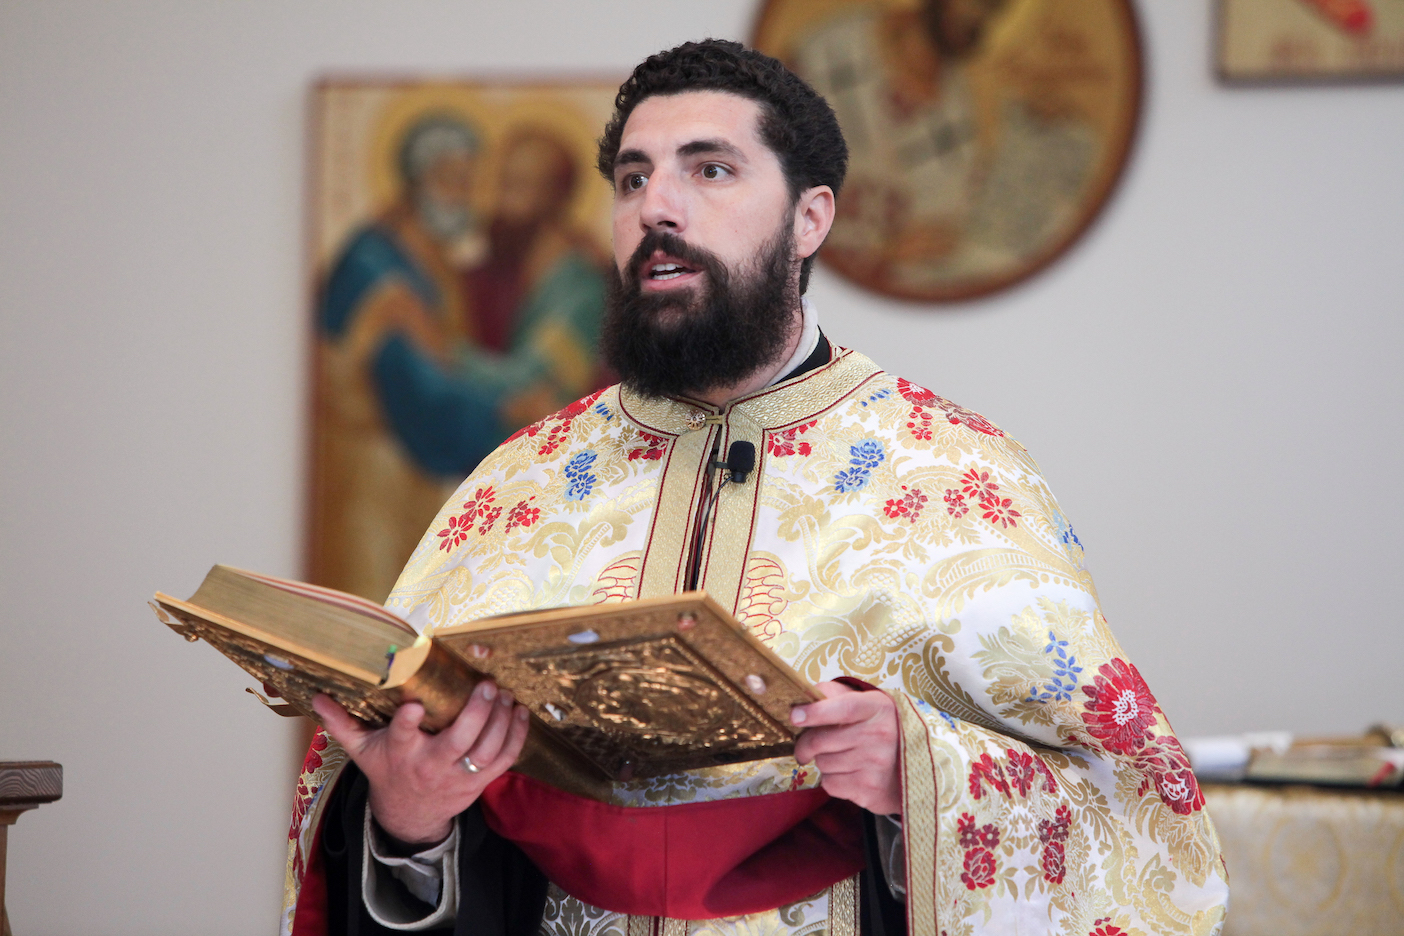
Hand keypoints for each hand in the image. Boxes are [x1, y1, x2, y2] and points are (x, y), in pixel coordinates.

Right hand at [312, 681, 529, 844]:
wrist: (409, 815)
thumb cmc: (387, 771)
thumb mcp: (361, 750)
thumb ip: (341, 722)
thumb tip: (316, 696)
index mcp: (401, 753)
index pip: (402, 737)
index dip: (407, 722)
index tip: (413, 704)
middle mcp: (431, 765)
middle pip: (458, 741)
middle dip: (476, 713)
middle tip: (486, 686)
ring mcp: (458, 776)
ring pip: (486, 750)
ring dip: (500, 721)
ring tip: (504, 694)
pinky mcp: (479, 782)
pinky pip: (505, 760)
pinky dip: (516, 736)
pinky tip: (519, 712)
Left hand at [791, 681, 901, 815]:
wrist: (917, 768)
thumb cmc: (882, 729)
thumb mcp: (868, 703)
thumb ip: (837, 695)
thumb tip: (805, 695)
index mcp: (877, 708)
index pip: (842, 708)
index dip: (815, 712)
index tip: (794, 716)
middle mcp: (879, 735)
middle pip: (821, 740)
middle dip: (804, 745)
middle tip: (804, 747)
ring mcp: (876, 765)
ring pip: (823, 764)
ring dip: (823, 762)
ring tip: (840, 758)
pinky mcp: (870, 790)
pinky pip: (831, 784)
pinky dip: (833, 781)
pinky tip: (849, 774)